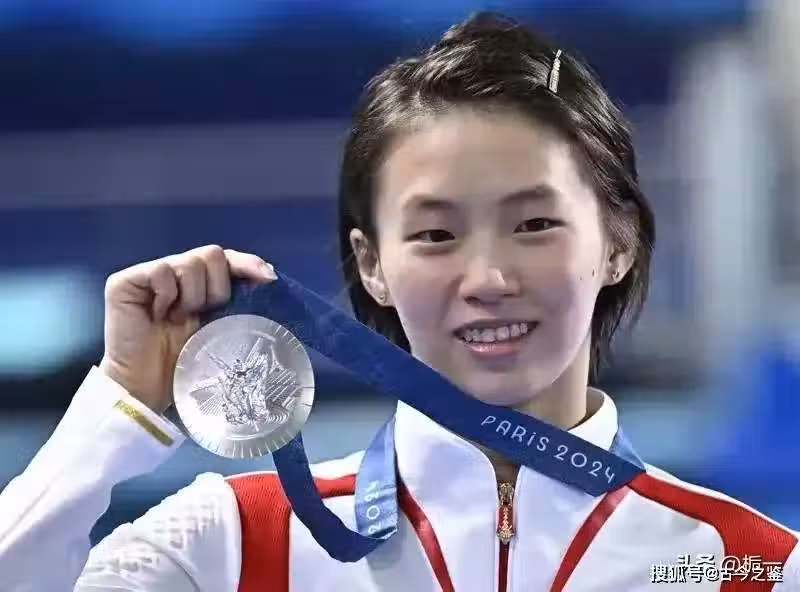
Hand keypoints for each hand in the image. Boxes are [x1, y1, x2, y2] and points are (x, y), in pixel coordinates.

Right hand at [99, 245, 275, 412]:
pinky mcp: (125, 281)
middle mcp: (175, 273)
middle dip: (217, 288)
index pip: (227, 259)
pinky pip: (162, 271)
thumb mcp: (221, 327)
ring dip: (193, 296)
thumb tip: (269, 274)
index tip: (267, 278)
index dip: (247, 263)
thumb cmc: (185, 364)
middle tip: (203, 315)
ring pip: (190, 263)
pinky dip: (167, 294)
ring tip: (178, 320)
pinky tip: (160, 316)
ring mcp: (149, 275)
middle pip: (211, 255)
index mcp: (199, 284)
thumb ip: (236, 299)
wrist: (147, 390)